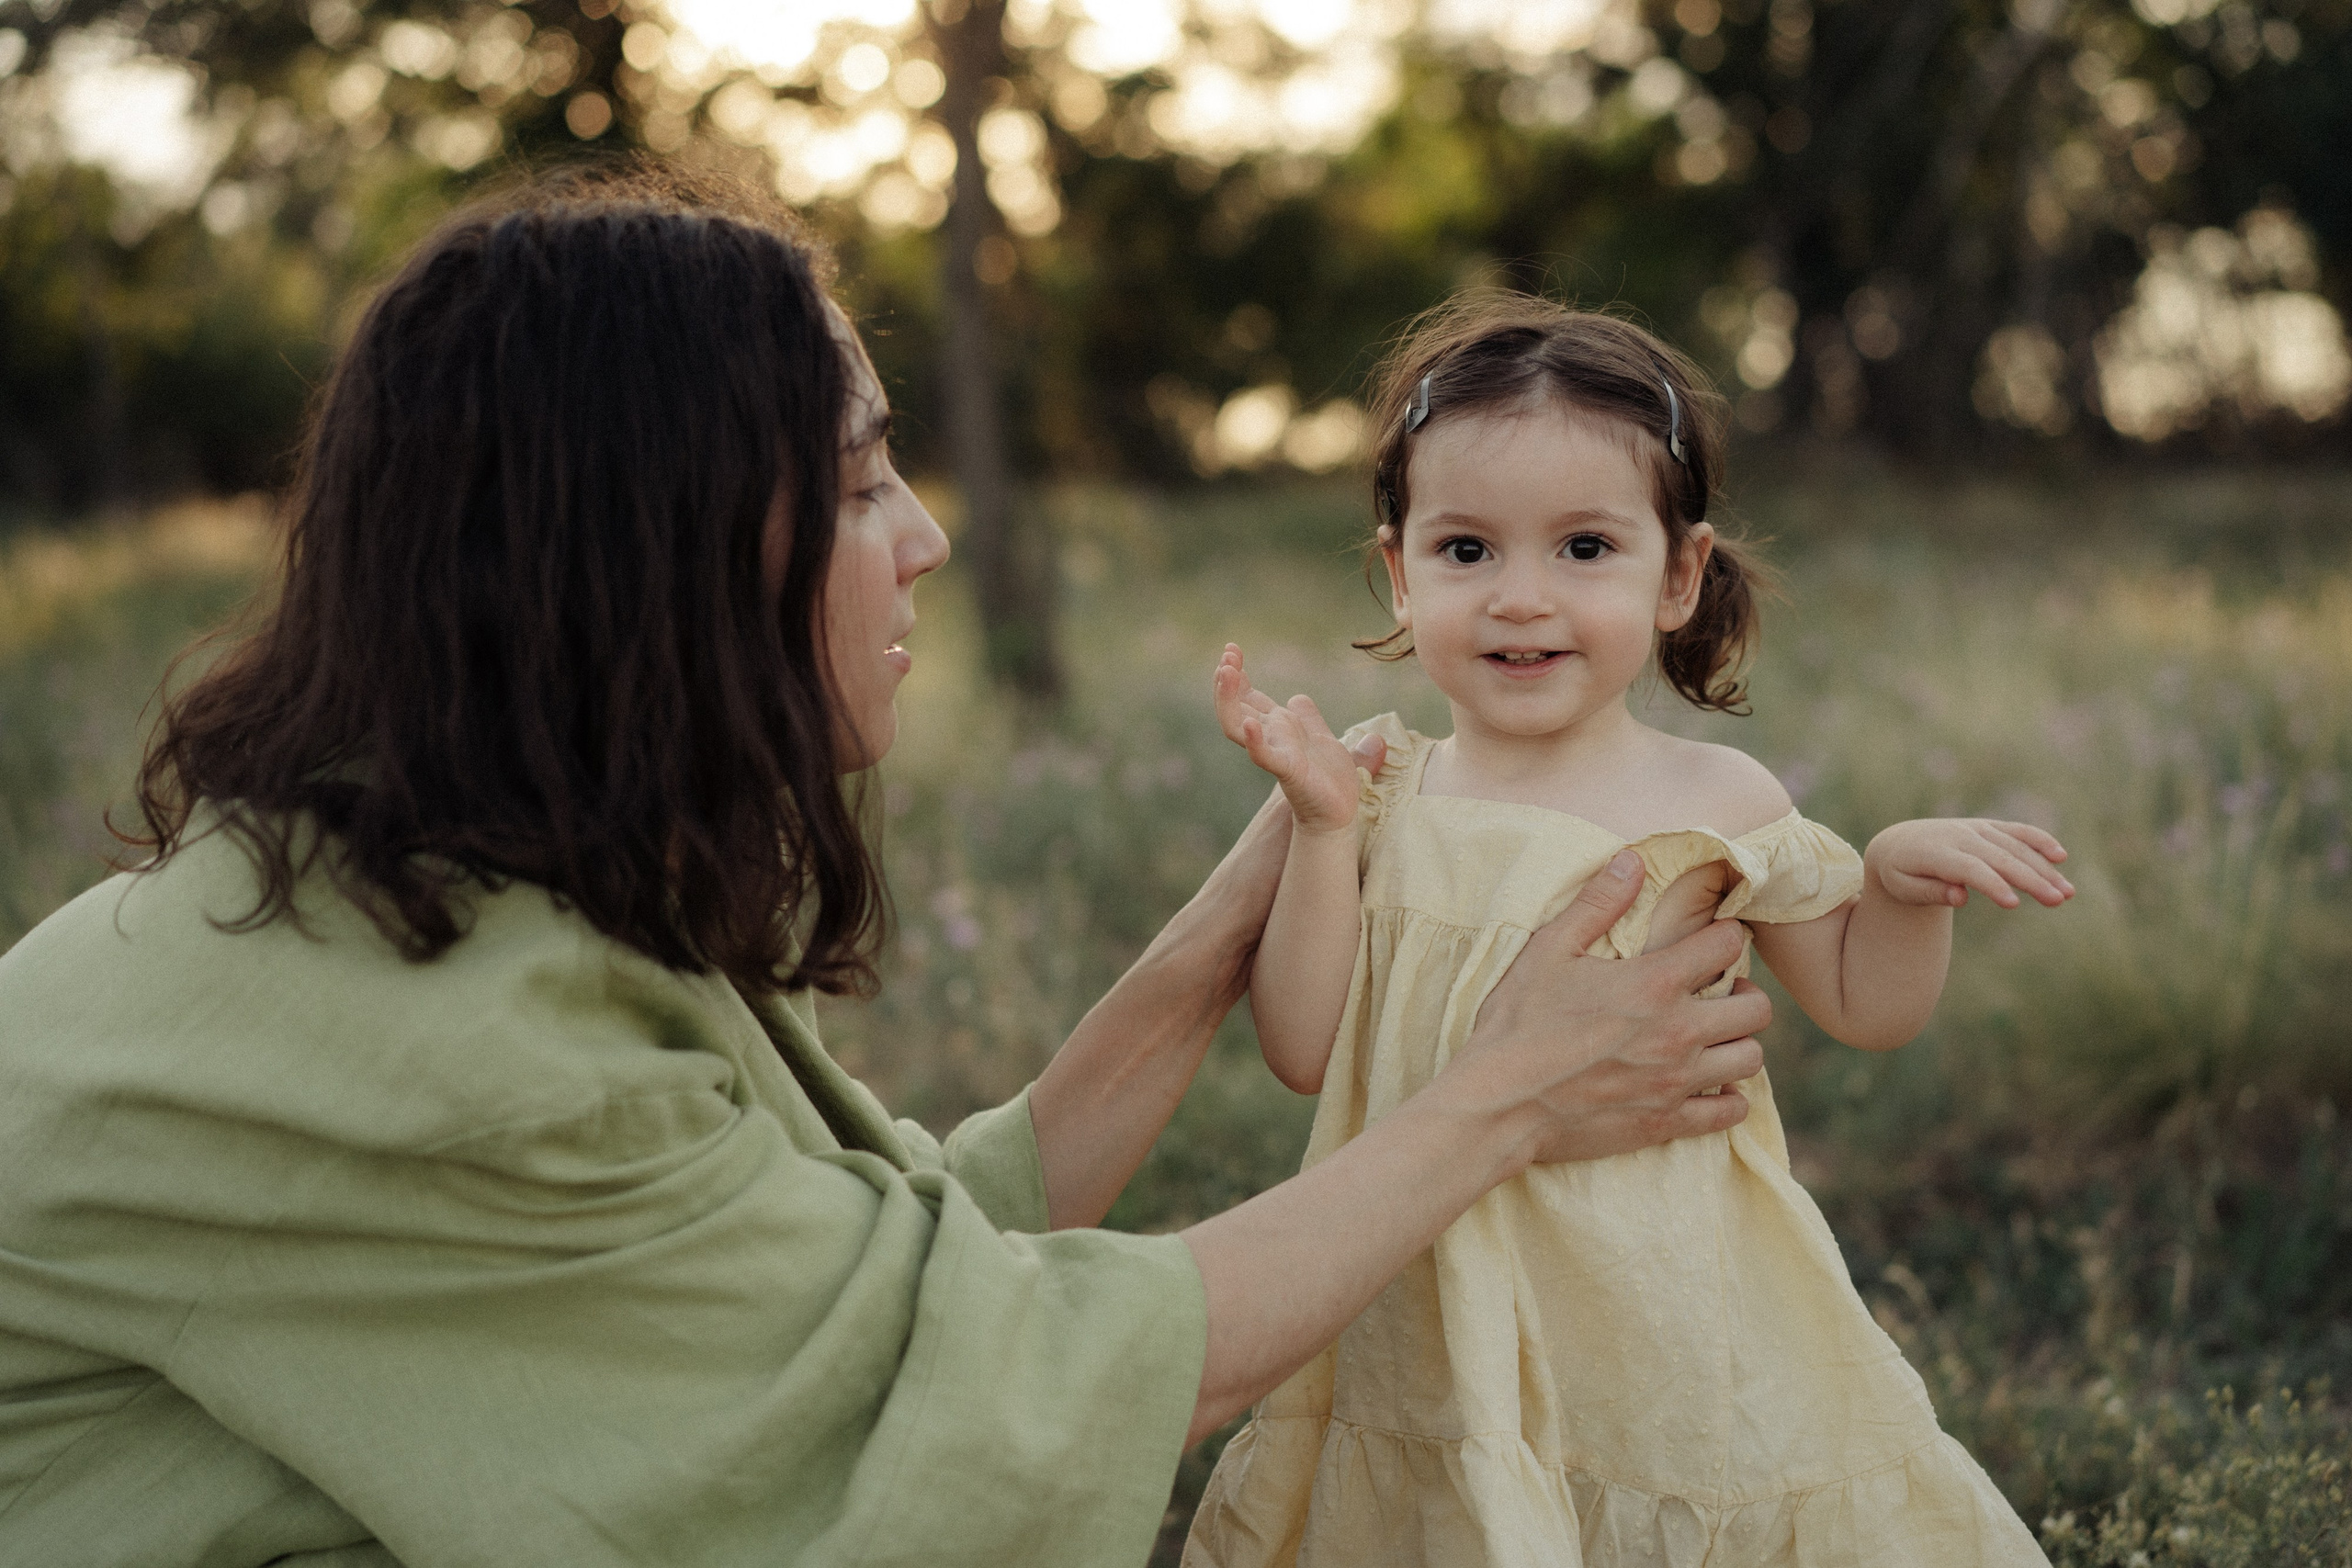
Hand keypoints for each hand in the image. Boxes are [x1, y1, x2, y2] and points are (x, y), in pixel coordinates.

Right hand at [1212, 644, 1369, 835]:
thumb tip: (1298, 698)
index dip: (1237, 674)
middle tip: (1226, 655)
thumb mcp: (1323, 738)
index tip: (1231, 649)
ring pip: (1238, 726)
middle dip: (1228, 681)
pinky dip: (1255, 741)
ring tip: (1226, 674)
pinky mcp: (1288, 771)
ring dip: (1229, 700)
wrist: (1339, 813)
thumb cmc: (1330, 780)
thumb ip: (1310, 719)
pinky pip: (1265, 756)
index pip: (1248, 697)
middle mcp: (1270, 738)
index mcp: (1278, 728)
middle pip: (1236, 707)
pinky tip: (1250, 724)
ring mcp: (1275, 754)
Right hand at [1441, 850, 1771, 1169]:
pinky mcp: (1667, 1121)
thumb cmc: (1518, 1023)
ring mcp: (1676, 1081)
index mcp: (1654, 983)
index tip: (1712, 941)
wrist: (1500, 1104)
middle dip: (1743, 994)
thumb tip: (1631, 860)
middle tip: (1716, 994)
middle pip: (1757, 1008)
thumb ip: (1596, 904)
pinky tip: (1706, 1086)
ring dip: (1736, 1044)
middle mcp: (1678, 1032)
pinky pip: (1730, 1112)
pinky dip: (1726, 1098)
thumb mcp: (1548, 951)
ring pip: (1750, 1059)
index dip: (1725, 937)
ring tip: (1711, 1038)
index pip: (1727, 945)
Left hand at [1865, 818, 2073, 909]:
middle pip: (2000, 858)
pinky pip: (2017, 831)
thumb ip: (1930, 891)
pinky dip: (2039, 840)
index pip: (1969, 868)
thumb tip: (1959, 897)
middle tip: (2057, 900)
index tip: (2014, 904)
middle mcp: (1959, 835)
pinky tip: (2061, 856)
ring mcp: (1976, 828)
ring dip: (2043, 868)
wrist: (1899, 842)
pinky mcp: (1988, 827)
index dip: (1992, 884)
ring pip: (2015, 847)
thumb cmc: (1901, 873)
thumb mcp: (1903, 887)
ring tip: (2067, 893)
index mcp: (1936, 852)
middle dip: (2031, 879)